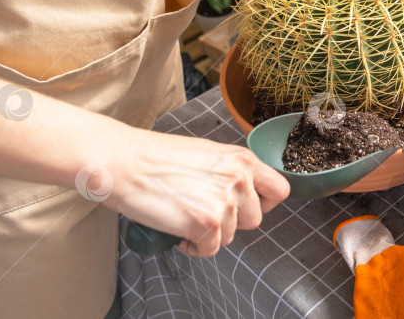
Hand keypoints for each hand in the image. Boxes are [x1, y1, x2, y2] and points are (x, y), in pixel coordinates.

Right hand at [105, 130, 288, 256]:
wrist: (124, 162)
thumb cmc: (157, 158)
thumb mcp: (208, 154)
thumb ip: (231, 172)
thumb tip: (245, 193)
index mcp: (242, 159)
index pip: (280, 190)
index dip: (264, 203)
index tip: (246, 206)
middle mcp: (239, 178)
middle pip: (256, 219)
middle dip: (233, 221)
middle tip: (206, 211)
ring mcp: (225, 201)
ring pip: (232, 235)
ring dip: (212, 233)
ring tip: (187, 216)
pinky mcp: (206, 223)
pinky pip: (210, 249)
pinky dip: (194, 247)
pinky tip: (179, 230)